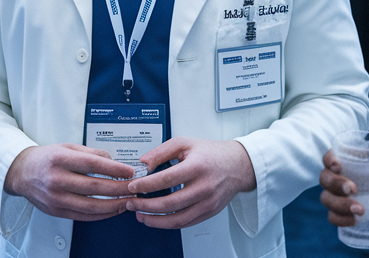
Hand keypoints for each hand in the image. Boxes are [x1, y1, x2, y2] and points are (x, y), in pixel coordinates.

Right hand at [3, 144, 134, 221]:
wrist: (22, 172)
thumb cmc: (46, 158)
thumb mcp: (67, 147)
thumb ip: (91, 153)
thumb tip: (114, 161)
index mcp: (60, 159)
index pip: (92, 165)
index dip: (114, 169)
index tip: (129, 171)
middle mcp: (57, 180)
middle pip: (95, 187)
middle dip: (119, 189)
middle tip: (134, 188)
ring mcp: (56, 198)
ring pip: (91, 206)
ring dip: (114, 205)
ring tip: (127, 201)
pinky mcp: (57, 211)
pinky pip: (83, 216)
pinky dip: (101, 215)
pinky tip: (112, 210)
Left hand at [124, 138, 255, 228]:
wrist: (238, 165)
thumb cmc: (211, 153)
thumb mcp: (185, 143)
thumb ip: (161, 151)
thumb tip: (142, 164)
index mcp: (197, 166)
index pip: (166, 179)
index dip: (146, 185)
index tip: (132, 187)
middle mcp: (204, 187)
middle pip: (169, 203)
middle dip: (145, 205)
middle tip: (131, 203)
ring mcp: (208, 202)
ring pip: (177, 219)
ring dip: (154, 220)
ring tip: (140, 215)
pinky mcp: (209, 212)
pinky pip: (185, 223)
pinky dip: (168, 224)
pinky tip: (157, 219)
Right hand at [319, 150, 368, 232]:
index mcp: (349, 161)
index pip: (329, 157)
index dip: (329, 160)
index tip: (338, 166)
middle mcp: (339, 177)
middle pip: (325, 178)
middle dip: (336, 184)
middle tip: (353, 189)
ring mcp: (339, 197)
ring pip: (326, 199)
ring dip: (339, 205)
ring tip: (360, 210)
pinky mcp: (345, 213)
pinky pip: (333, 217)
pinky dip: (341, 220)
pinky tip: (354, 221)